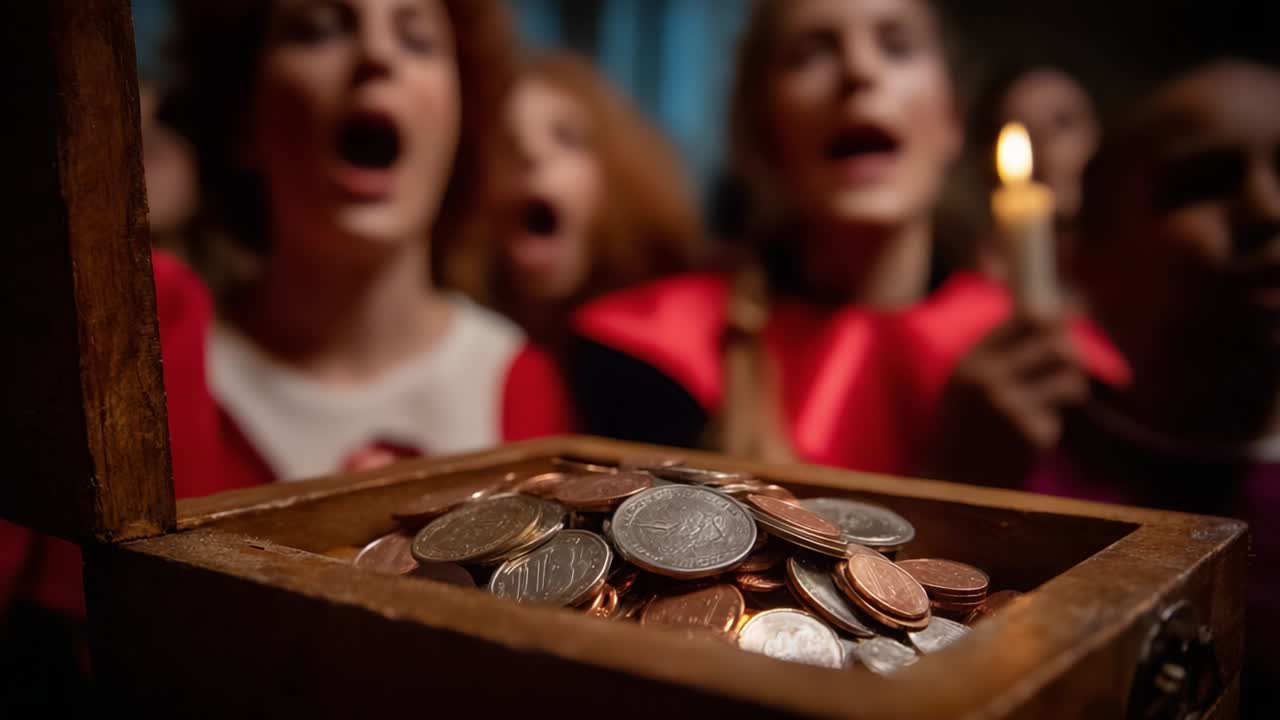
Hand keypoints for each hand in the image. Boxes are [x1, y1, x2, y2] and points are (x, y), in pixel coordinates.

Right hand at [927, 316, 1087, 486]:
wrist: (949, 481)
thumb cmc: (963, 426)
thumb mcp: (968, 381)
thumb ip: (1003, 350)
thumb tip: (1062, 315)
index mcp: (972, 361)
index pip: (1028, 318)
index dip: (1055, 319)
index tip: (1066, 326)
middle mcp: (989, 379)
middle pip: (1057, 344)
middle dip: (1071, 355)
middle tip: (1065, 368)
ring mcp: (1011, 407)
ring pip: (1071, 379)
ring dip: (1070, 389)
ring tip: (1051, 403)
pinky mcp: (1031, 435)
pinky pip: (1059, 418)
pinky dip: (1049, 425)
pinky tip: (1025, 437)